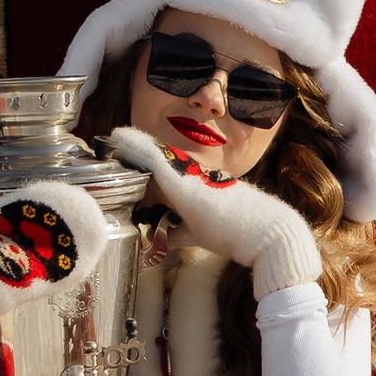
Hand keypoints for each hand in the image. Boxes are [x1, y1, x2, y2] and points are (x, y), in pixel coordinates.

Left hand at [109, 128, 322, 297]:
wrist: (265, 234)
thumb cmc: (237, 234)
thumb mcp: (200, 233)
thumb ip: (178, 231)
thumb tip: (160, 237)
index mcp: (195, 186)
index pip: (164, 169)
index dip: (143, 161)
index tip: (123, 157)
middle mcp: (191, 175)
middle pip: (156, 157)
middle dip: (133, 151)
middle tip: (109, 143)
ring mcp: (188, 176)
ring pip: (153, 154)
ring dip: (130, 145)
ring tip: (110, 137)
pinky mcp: (184, 181)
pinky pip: (153, 158)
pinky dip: (134, 146)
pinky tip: (118, 138)